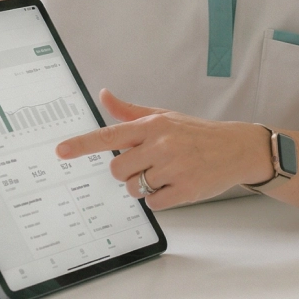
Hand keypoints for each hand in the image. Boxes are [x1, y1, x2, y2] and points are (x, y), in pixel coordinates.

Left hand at [55, 90, 272, 208]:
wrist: (238, 148)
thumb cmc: (198, 134)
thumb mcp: (167, 117)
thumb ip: (131, 112)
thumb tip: (104, 95)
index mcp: (154, 125)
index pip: (111, 136)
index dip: (83, 144)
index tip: (61, 151)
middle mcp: (162, 144)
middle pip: (118, 170)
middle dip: (128, 172)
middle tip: (150, 165)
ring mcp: (174, 168)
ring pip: (134, 188)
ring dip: (145, 186)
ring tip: (168, 173)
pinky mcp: (185, 190)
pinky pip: (154, 203)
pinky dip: (161, 199)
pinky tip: (177, 185)